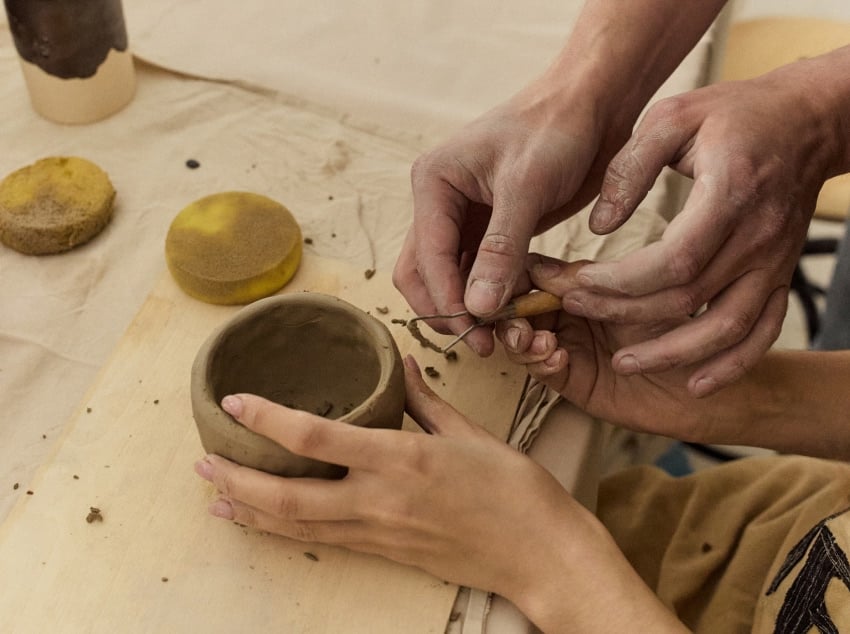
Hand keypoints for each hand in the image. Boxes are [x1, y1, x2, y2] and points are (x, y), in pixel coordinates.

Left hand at [193, 355, 680, 630]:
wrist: (540, 555)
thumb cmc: (515, 490)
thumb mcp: (471, 432)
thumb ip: (425, 399)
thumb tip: (401, 365)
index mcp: (402, 459)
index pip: (316, 437)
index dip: (267, 419)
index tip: (235, 402)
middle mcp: (379, 500)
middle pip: (287, 495)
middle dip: (237, 479)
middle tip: (202, 462)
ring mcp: (378, 532)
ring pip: (295, 526)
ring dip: (249, 510)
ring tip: (214, 494)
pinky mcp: (384, 553)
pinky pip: (321, 542)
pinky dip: (283, 532)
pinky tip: (264, 523)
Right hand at [392, 77, 630, 355]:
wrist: (592, 104)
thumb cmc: (557, 129)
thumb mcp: (527, 187)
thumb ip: (500, 249)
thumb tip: (478, 309)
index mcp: (434, 183)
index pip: (428, 256)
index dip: (448, 300)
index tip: (477, 333)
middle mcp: (440, 202)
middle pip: (424, 273)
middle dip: (450, 310)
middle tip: (485, 343)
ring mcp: (463, 216)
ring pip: (450, 277)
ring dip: (470, 308)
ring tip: (504, 334)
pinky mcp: (491, 228)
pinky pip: (480, 271)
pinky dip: (493, 294)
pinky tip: (517, 310)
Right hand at [497, 254, 714, 441]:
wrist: (710, 376)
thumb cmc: (682, 325)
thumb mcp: (632, 295)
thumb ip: (586, 281)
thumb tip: (535, 267)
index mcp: (578, 288)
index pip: (532, 277)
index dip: (513, 278)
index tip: (501, 278)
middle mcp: (567, 317)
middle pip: (518, 310)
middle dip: (510, 314)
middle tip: (516, 318)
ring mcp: (568, 349)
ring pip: (524, 341)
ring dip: (523, 340)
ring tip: (539, 340)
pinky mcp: (573, 382)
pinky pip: (544, 371)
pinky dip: (542, 362)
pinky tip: (557, 354)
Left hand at [563, 68, 836, 396]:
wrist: (805, 120)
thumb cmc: (733, 114)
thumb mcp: (673, 118)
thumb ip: (630, 168)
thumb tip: (598, 225)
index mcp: (729, 195)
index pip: (673, 259)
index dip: (621, 281)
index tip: (576, 281)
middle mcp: (756, 236)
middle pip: (688, 298)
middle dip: (623, 313)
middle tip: (574, 310)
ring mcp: (773, 261)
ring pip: (726, 327)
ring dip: (674, 354)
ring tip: (625, 363)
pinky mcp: (779, 274)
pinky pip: (763, 331)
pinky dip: (733, 364)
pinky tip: (698, 383)